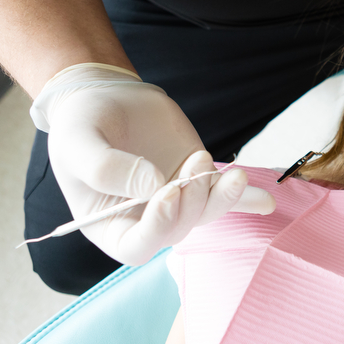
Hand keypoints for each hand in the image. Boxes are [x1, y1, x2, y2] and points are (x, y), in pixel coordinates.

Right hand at [30, 64, 274, 265]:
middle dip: (193, 202)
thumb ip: (105, 166)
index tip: (168, 192)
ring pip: (204, 212)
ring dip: (223, 198)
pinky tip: (266, 201)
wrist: (107, 96)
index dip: (157, 228)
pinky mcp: (196, 176)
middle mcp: (144, 218)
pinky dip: (245, 197)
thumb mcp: (78, 141)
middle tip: (196, 160)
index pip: (136, 246)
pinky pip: (222, 192)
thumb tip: (153, 186)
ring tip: (233, 174)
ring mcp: (174, 198)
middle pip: (177, 230)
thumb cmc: (82, 123)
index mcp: (108, 224)